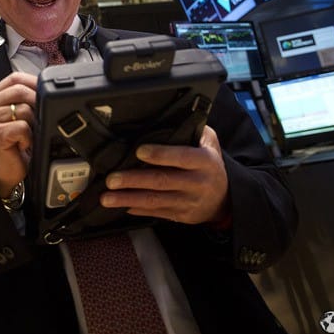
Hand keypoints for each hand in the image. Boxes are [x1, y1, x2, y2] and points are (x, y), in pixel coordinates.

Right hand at [0, 71, 37, 198]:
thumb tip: (46, 85)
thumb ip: (26, 98)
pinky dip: (28, 137)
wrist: (5, 171)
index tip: (46, 94)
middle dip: (37, 104)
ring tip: (28, 135)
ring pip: (24, 109)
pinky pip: (22, 127)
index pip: (16, 78)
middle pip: (20, 90)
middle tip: (41, 119)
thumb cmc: (14, 144)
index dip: (34, 83)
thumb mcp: (20, 116)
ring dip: (33, 124)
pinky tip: (22, 145)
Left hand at [100, 125, 230, 224]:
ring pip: (156, 201)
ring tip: (107, 197)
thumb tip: (167, 117)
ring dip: (128, 199)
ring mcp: (189, 202)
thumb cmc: (210, 163)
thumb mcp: (209, 142)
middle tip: (112, 179)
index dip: (160, 154)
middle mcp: (197, 183)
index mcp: (205, 161)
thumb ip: (191, 129)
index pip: (181, 157)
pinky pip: (157, 213)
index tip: (138, 152)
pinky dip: (137, 209)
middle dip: (134, 180)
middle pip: (162, 181)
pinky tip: (121, 206)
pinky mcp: (182, 216)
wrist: (227, 198)